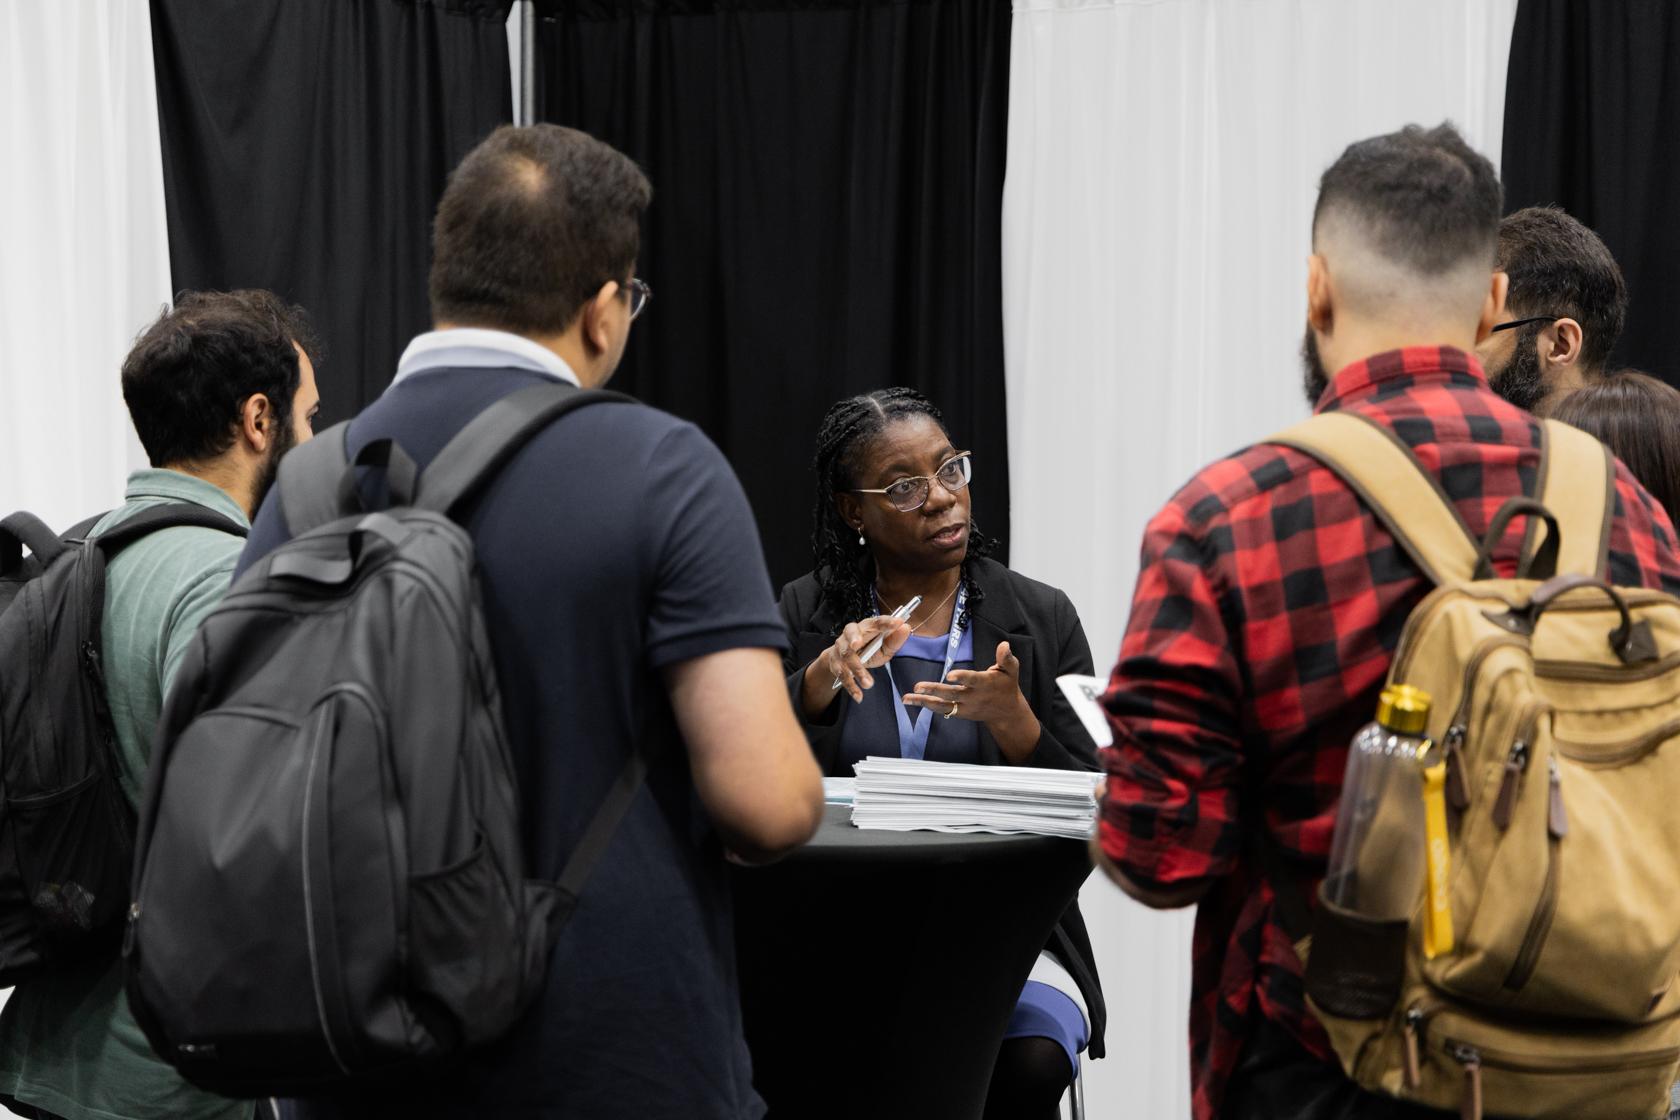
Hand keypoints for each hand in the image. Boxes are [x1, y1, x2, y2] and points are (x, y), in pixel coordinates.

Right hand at [817, 615, 911, 703]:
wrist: (843, 661)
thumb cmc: (868, 650)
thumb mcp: (884, 647)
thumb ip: (894, 640)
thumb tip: (905, 627)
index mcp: (867, 626)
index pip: (876, 622)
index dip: (886, 622)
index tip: (898, 623)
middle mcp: (851, 633)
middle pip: (850, 632)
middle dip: (853, 638)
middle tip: (856, 644)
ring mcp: (840, 647)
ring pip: (846, 656)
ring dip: (857, 670)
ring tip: (868, 684)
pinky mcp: (835, 662)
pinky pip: (842, 674)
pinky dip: (850, 686)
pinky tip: (858, 696)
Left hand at [903, 641, 1040, 759]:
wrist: (1006, 712)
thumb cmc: (1007, 685)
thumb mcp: (1011, 670)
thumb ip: (1006, 658)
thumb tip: (1004, 644)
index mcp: (985, 684)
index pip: (972, 680)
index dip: (961, 678)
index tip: (949, 675)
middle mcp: (973, 697)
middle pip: (952, 694)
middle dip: (934, 691)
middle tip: (918, 687)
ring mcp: (965, 707)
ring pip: (943, 705)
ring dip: (924, 701)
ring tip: (907, 698)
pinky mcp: (959, 712)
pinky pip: (942, 710)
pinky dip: (927, 705)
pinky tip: (912, 700)